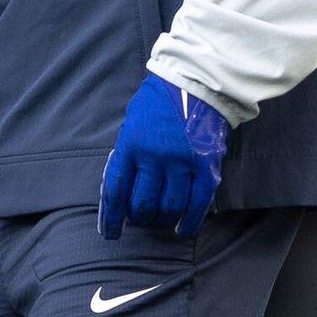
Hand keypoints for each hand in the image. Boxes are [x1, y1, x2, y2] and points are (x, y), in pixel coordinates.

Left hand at [98, 72, 227, 239]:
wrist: (195, 83)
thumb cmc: (158, 102)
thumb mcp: (132, 123)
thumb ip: (128, 153)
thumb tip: (121, 187)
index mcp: (130, 144)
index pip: (116, 190)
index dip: (112, 217)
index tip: (110, 233)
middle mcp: (154, 156)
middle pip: (142, 203)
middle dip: (138, 218)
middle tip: (139, 220)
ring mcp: (182, 162)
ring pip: (169, 206)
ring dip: (161, 219)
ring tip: (158, 221)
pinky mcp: (206, 166)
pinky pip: (198, 203)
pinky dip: (190, 221)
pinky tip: (182, 228)